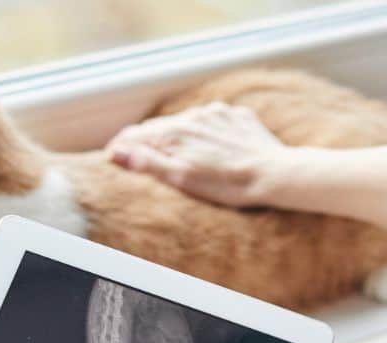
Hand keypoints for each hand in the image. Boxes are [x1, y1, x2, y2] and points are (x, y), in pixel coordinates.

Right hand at [106, 102, 286, 206]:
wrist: (273, 174)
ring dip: (174, 137)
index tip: (112, 158)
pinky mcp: (235, 116)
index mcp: (174, 132)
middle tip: (138, 160)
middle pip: (158, 128)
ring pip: (184, 123)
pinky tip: (208, 150)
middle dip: (145, 142)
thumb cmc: (228, 184)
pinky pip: (209, 122)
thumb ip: (147, 163)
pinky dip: (201, 134)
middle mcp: (192, 116)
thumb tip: (118, 153)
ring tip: (176, 157)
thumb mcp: (181, 179)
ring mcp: (215, 113)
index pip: (135, 134)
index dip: (120, 146)